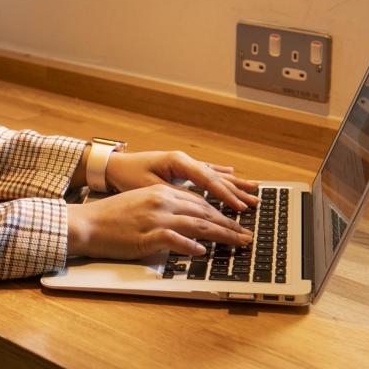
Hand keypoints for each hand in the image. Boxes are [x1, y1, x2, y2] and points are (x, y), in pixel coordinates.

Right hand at [66, 184, 252, 259]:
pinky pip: (175, 240)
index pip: (199, 201)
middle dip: (229, 224)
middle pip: (204, 212)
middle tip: (247, 235)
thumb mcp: (141, 204)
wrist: (87, 223)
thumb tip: (186, 223)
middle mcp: (162, 201)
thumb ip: (165, 209)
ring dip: (221, 235)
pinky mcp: (147, 235)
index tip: (236, 222)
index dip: (221, 212)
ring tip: (237, 243)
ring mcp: (155, 218)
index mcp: (161, 192)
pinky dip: (190, 246)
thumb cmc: (112, 217)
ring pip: (197, 225)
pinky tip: (202, 252)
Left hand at [105, 150, 258, 210]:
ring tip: (254, 189)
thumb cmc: (128, 176)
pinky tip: (233, 172)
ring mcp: (184, 163)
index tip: (239, 208)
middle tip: (255, 203)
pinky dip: (220, 174)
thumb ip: (175, 196)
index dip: (225, 195)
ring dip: (234, 183)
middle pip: (216, 177)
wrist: (113, 166)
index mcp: (178, 162)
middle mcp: (184, 160)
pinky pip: (206, 172)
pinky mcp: (181, 168)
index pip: (208, 180)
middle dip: (236, 191)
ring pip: (214, 174)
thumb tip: (197, 207)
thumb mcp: (150, 187)